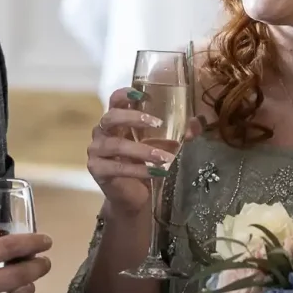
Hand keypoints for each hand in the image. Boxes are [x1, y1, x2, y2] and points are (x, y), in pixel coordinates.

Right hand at [87, 89, 187, 217]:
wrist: (134, 197)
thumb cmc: (145, 164)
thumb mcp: (163, 146)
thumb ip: (180, 133)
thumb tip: (196, 123)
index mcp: (116, 121)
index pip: (114, 100)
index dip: (125, 94)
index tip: (143, 95)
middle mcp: (102, 132)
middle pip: (110, 117)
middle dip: (133, 118)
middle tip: (157, 123)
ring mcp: (96, 151)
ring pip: (115, 145)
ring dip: (143, 150)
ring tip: (165, 157)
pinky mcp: (97, 170)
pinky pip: (117, 167)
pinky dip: (139, 170)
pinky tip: (156, 173)